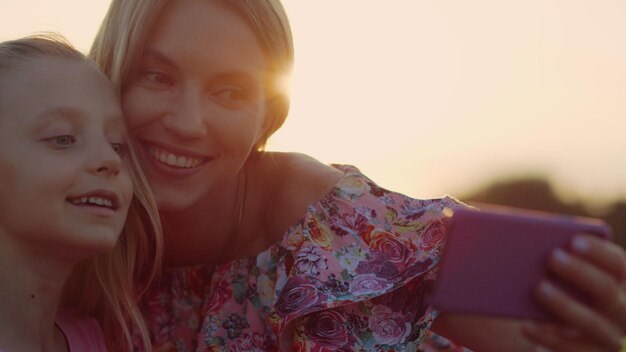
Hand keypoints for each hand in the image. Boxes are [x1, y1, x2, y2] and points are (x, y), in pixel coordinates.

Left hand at [522, 234, 625, 351]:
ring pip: (590, 321)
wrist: (561, 337)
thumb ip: (559, 257)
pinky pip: (569, 349)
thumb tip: (530, 236)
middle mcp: (622, 311)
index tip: (574, 240)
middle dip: (580, 272)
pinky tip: (525, 325)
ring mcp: (609, 336)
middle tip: (552, 257)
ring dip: (564, 304)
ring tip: (539, 288)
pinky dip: (547, 337)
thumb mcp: (566, 276)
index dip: (599, 251)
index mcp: (620, 284)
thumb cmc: (562, 291)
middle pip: (606, 289)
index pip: (619, 264)